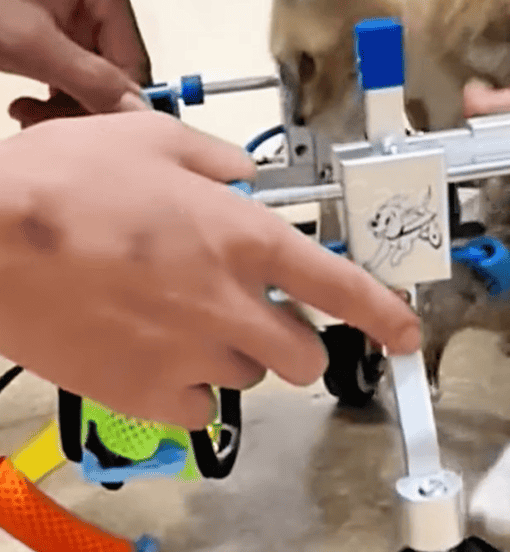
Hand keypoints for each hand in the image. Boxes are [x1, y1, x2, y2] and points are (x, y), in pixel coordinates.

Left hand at [0, 0, 150, 125]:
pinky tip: (25, 107)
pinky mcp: (61, 41)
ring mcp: (81, 22)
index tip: (91, 134)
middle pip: (116, 77)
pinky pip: (74, 83)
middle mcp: (100, 1)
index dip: (116, 104)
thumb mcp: (33, 46)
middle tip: (42, 123)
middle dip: (82, 108)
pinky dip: (53, 103)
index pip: (134, 63)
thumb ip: (91, 81)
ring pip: (95, 87)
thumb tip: (142, 115)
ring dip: (63, 111)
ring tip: (26, 115)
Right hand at [0, 111, 420, 427]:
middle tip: (255, 323)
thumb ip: (214, 161)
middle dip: (291, 345)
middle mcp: (231, 305)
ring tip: (177, 326)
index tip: (406, 334)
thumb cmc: (61, 182)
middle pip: (304, 357)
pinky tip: (154, 361)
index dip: (384, 315)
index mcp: (242, 239)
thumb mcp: (147, 140)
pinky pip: (198, 412)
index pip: (340, 287)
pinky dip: (187, 393)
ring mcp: (192, 356)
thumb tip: (247, 178)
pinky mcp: (149, 397)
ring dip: (231, 359)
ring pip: (248, 380)